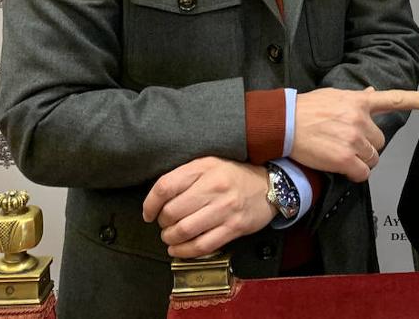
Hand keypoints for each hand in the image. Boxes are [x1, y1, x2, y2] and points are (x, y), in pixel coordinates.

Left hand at [140, 156, 275, 257]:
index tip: (148, 213)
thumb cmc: (234, 176)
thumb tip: (158, 198)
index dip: (150, 204)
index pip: (165, 187)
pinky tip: (179, 250)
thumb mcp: (209, 165)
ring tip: (170, 237)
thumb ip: (185, 176)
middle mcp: (214, 187)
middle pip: (172, 212)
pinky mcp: (234, 227)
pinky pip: (202, 246)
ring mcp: (225, 209)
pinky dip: (185, 252)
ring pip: (184, 231)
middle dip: (162, 223)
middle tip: (164, 224)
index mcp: (204, 168)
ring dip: (171, 239)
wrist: (270, 187)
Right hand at [291, 87, 418, 181]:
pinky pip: (362, 173)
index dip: (415, 100)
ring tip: (340, 154)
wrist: (285, 123)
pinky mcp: (345, 159)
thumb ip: (356, 98)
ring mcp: (354, 139)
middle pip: (380, 141)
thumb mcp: (333, 96)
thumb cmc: (305, 109)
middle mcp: (360, 119)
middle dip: (368, 146)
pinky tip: (341, 168)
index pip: (392, 99)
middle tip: (348, 145)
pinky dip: (354, 174)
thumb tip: (372, 92)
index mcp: (359, 101)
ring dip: (360, 161)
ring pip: (372, 158)